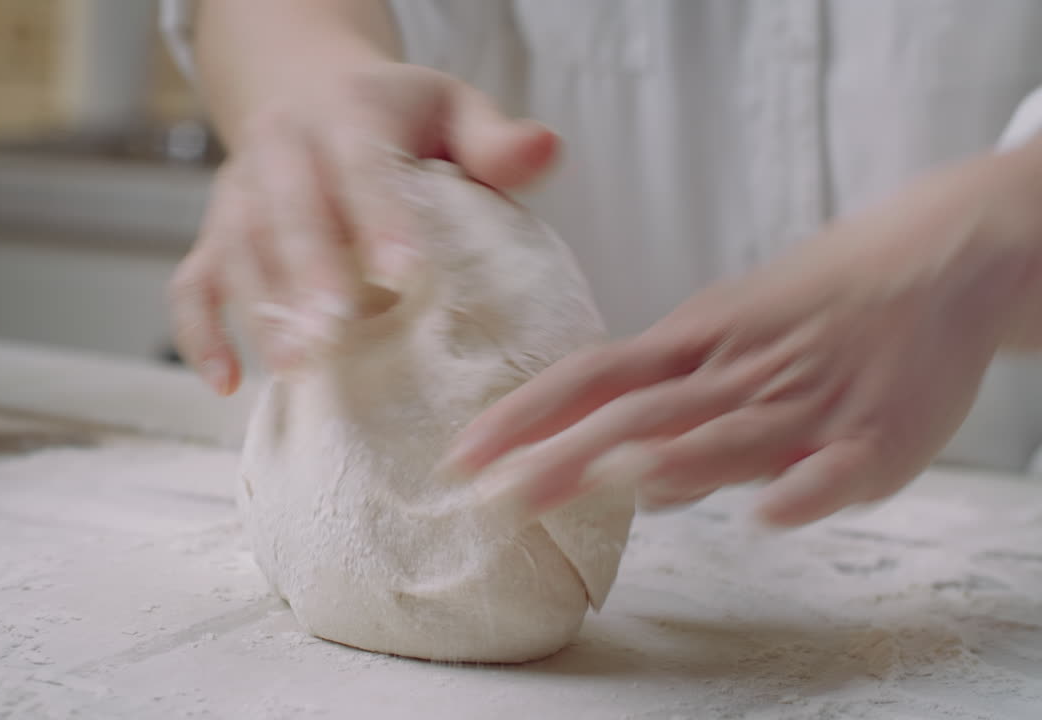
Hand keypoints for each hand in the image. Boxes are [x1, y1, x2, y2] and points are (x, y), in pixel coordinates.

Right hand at [168, 62, 556, 394]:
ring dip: (259, 310)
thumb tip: (546, 150)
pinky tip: (227, 383)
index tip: (407, 276)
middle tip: (336, 335)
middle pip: (286, 210)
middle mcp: (280, 148)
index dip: (380, 217)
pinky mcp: (214, 235)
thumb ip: (495, 141)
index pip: (361, 163)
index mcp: (345, 113)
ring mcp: (238, 194)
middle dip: (309, 273)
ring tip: (294, 369)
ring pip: (235, 250)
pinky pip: (190, 282)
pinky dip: (200, 332)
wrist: (308, 88)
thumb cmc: (396, 115)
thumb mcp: (454, 107)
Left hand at [442, 153, 1035, 527]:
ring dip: (668, 461)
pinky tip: (767, 515)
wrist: (934, 257)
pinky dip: (803, 487)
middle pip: (639, 413)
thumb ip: (663, 400)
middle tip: (500, 498)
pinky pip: (838, 465)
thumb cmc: (809, 308)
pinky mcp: (877, 434)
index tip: (462, 456)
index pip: (588, 377)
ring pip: (728, 433)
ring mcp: (807, 401)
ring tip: (608, 484)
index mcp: (691, 343)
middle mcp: (736, 371)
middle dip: (567, 456)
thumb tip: (607, 470)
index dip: (523, 416)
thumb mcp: (721, 331)